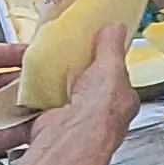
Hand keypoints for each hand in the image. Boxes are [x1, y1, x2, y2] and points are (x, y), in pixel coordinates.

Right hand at [19, 23, 137, 164]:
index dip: (108, 60)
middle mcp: (103, 115)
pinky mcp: (54, 123)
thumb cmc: (98, 110)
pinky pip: (49, 101)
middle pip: (92, 85)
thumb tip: (116, 28)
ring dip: (62, 80)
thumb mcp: (110, 66)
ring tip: (54, 61)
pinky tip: (40, 80)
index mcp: (123, 102)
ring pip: (70, 93)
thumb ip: (112, 46)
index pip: (118, 77)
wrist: (69, 136)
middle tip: (73, 52)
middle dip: (83, 70)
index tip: (99, 43)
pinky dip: (43, 91)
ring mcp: (78, 120)